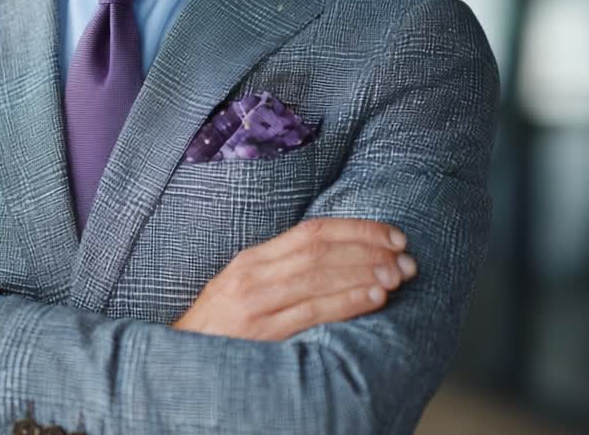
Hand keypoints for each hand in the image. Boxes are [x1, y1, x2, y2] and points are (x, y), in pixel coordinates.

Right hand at [173, 218, 416, 340]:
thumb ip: (282, 273)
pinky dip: (346, 301)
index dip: (356, 229)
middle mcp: (253, 275)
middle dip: (369, 249)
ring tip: (398, 274)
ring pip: (319, 275)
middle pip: (319, 250)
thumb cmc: (221, 328)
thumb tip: (338, 261)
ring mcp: (256, 303)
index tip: (391, 234)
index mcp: (251, 260)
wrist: (183, 359)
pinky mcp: (262, 332)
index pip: (311, 231)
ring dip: (365, 272)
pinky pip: (312, 311)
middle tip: (405, 256)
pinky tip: (374, 297)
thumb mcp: (244, 289)